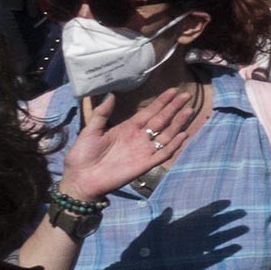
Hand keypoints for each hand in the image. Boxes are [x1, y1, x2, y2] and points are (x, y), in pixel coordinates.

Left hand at [58, 85, 199, 201]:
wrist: (81, 178)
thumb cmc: (83, 155)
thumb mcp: (90, 130)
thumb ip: (102, 114)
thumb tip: (111, 95)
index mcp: (127, 128)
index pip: (149, 112)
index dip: (161, 102)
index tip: (172, 90)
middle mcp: (139, 137)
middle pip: (162, 120)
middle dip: (174, 108)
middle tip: (186, 95)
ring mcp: (144, 151)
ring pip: (166, 134)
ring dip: (178, 123)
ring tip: (189, 110)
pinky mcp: (145, 164)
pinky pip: (163, 153)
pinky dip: (174, 145)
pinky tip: (183, 135)